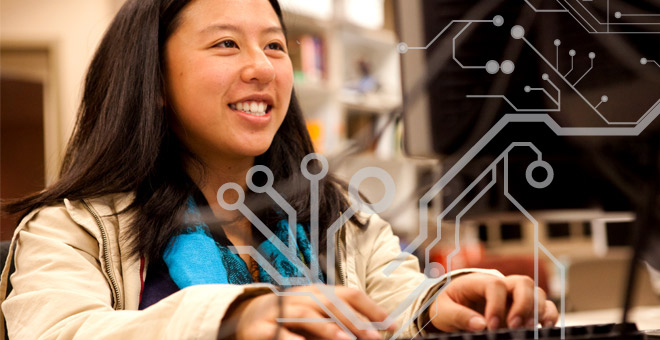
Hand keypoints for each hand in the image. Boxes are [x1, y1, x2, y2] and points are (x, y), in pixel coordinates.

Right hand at [222, 285, 397, 339]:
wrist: (241, 317)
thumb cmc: (287, 319)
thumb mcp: (313, 316)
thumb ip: (337, 322)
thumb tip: (371, 333)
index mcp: (316, 292)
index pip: (349, 294)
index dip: (371, 308)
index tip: (392, 325)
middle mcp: (300, 297)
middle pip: (330, 304)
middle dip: (353, 321)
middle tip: (373, 338)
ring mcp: (279, 310)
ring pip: (306, 316)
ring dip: (327, 329)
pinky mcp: (261, 328)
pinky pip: (280, 335)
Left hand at [428, 274, 557, 331]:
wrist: (451, 306)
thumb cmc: (447, 305)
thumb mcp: (444, 310)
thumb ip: (459, 315)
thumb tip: (480, 325)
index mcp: (478, 281)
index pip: (495, 285)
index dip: (496, 305)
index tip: (490, 326)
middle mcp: (501, 285)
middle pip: (522, 283)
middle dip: (523, 304)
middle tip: (514, 326)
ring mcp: (514, 295)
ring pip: (537, 292)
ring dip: (537, 310)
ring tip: (528, 329)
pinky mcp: (523, 309)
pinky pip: (544, 307)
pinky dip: (548, 315)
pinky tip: (542, 328)